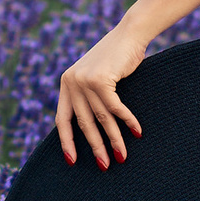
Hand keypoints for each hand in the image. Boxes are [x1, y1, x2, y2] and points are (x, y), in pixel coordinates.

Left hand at [57, 24, 147, 169]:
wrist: (129, 34)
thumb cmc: (115, 59)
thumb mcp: (95, 77)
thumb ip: (88, 97)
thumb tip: (90, 130)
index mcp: (66, 83)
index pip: (62, 119)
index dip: (66, 141)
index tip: (72, 161)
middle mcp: (71, 82)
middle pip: (83, 123)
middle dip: (95, 147)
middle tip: (104, 166)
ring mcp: (84, 80)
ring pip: (101, 118)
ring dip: (114, 139)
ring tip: (122, 157)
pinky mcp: (100, 79)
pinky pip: (115, 108)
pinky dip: (127, 121)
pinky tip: (137, 132)